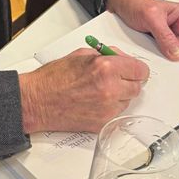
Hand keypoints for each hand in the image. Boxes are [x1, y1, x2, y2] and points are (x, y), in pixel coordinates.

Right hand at [18, 48, 148, 133]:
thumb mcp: (81, 55)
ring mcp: (107, 108)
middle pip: (137, 86)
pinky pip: (117, 113)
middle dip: (128, 81)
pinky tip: (95, 101)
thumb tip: (121, 58)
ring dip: (120, 95)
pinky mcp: (102, 123)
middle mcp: (110, 89)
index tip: (133, 69)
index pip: (141, 70)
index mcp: (106, 68)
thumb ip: (106, 55)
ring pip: (128, 101)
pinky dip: (111, 108)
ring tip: (100, 90)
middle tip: (116, 78)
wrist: (37, 101)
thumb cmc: (53, 79)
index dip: (136, 68)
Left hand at [105, 0, 178, 65]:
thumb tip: (177, 53)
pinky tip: (161, 65)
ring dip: (175, 62)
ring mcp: (172, 36)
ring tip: (170, 69)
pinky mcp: (162, 43)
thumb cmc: (136, 3)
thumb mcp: (151, 17)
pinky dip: (165, 61)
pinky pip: (167, 55)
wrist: (121, 5)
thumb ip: (165, 35)